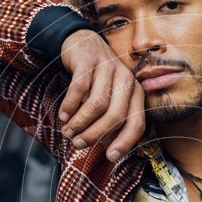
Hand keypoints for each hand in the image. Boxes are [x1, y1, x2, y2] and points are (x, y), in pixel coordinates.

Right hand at [58, 29, 144, 161]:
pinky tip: (63, 115)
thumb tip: (111, 154)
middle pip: (115, 115)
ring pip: (97, 103)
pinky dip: (70, 105)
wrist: (82, 43)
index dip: (125, 142)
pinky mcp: (89, 60)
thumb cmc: (97, 80)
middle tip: (78, 144)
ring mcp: (108, 68)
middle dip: (96, 134)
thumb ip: (111, 124)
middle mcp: (126, 79)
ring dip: (80, 122)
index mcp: (136, 92)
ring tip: (68, 133)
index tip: (111, 157)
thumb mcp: (109, 100)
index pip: (137, 122)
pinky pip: (80, 88)